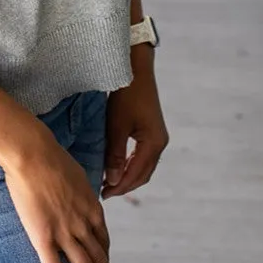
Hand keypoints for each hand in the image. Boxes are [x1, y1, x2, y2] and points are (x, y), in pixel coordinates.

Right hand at [4, 131, 121, 262]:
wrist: (33, 154)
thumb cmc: (50, 157)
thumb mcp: (75, 173)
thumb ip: (77, 189)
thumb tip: (76, 191)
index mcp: (91, 207)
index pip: (102, 238)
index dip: (105, 256)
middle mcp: (83, 223)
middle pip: (99, 257)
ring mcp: (65, 232)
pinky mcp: (44, 237)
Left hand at [101, 53, 168, 199]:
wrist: (136, 69)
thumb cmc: (126, 95)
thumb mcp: (117, 125)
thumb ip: (115, 153)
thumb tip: (111, 179)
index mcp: (154, 143)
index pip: (137, 174)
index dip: (120, 187)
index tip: (103, 193)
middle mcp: (159, 143)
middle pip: (143, 174)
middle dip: (125, 185)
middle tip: (105, 192)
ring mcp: (157, 137)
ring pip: (143, 166)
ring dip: (128, 176)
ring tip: (109, 182)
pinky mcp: (152, 130)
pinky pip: (142, 155)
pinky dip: (130, 164)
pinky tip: (117, 166)